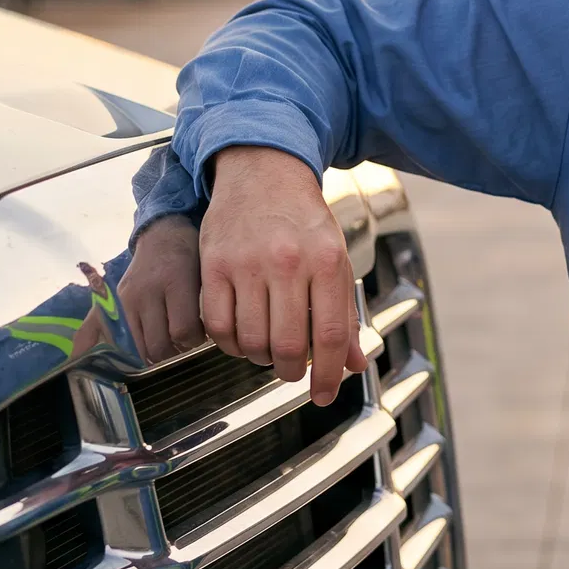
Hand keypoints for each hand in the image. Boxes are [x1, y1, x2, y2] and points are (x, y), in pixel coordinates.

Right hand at [122, 217, 205, 363]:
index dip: (195, 340)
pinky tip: (152, 340)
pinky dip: (140, 346)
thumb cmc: (191, 255)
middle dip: (177, 350)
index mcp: (176, 282)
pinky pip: (125, 337)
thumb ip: (205, 306)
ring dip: (159, 352)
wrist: (162, 234)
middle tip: (187, 340)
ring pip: (141, 346)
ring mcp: (129, 299)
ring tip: (172, 340)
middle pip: (159, 344)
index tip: (202, 334)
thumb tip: (209, 339)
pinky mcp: (117, 303)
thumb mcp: (204, 275)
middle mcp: (148, 292)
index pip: (183, 330)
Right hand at [202, 146, 368, 403]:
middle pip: (289, 345)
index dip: (328, 374)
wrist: (263, 172)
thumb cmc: (303, 220)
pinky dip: (229, 344)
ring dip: (259, 359)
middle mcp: (288, 262)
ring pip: (252, 341)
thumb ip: (345, 313)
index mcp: (327, 260)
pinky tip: (240, 337)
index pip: (331, 334)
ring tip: (267, 350)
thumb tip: (354, 364)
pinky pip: (217, 325)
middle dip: (292, 371)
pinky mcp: (214, 264)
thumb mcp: (335, 258)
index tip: (323, 396)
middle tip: (292, 370)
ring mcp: (248, 263)